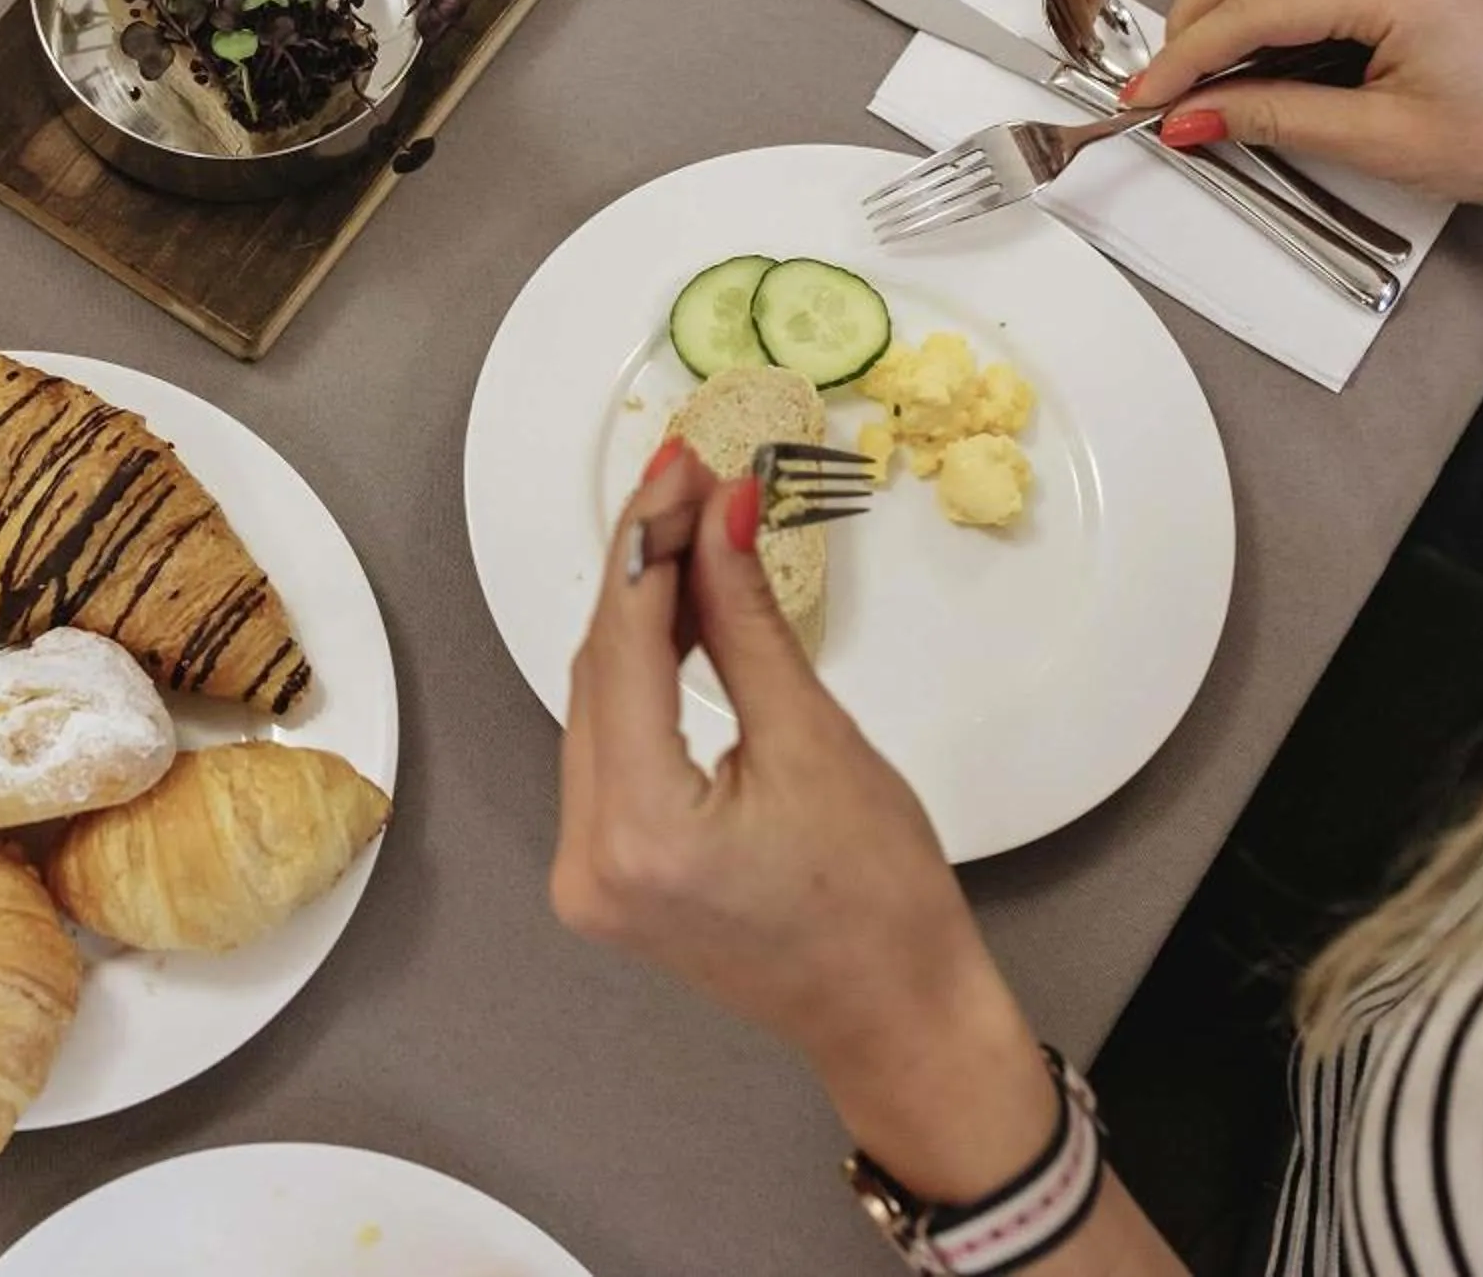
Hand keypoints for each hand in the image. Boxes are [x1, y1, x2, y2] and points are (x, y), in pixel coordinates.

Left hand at [552, 445, 1054, 1200]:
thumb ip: (747, 620)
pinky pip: (607, 746)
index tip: (677, 464)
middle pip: (600, 671)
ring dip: (638, 615)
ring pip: (597, 703)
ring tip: (686, 525)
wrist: (898, 1017)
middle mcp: (587, 857)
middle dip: (643, 568)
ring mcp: (584, 872)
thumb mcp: (817, 740)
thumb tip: (718, 513)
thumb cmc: (882, 900)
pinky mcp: (602, 872)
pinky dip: (638, 677)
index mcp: (641, 833)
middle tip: (689, 478)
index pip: (622, 648)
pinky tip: (670, 613)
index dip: (646, 543)